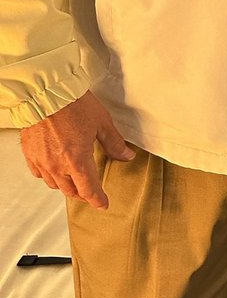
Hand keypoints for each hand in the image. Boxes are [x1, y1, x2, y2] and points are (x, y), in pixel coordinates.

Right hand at [20, 91, 134, 209]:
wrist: (46, 93)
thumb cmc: (74, 104)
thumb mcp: (102, 123)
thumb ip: (114, 143)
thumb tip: (126, 156)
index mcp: (77, 160)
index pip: (89, 190)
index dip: (97, 199)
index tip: (103, 204)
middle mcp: (57, 166)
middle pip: (71, 191)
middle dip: (83, 193)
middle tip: (91, 191)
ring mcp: (41, 161)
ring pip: (55, 184)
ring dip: (66, 185)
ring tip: (74, 179)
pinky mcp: (30, 154)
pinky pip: (39, 174)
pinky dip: (50, 175)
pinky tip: (55, 168)